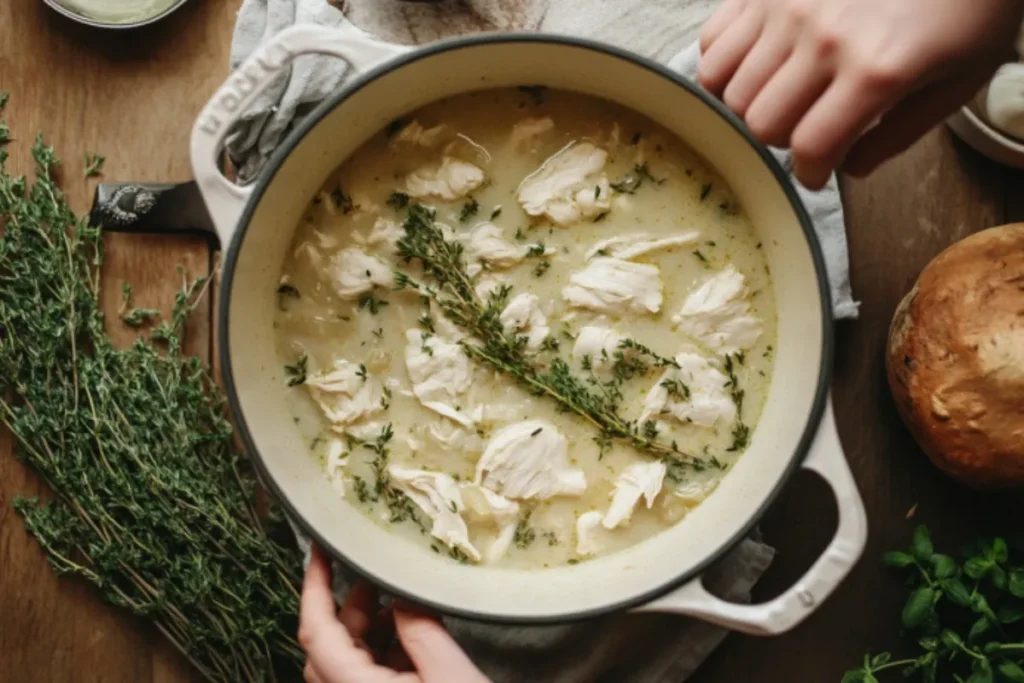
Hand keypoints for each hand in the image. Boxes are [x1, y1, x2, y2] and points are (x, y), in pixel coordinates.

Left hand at [298, 545, 488, 682]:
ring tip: (402, 611)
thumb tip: (399, 595)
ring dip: (367, 632)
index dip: (312, 586)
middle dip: (350, 608)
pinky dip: (381, 656)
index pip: (315, 632)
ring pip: (344, 664)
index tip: (317, 550)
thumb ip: (419, 629)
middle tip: (376, 579)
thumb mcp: (450, 673)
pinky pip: (362, 680)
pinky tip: (413, 642)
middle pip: (327, 647)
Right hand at [699, 0, 1023, 187]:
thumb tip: (845, 166)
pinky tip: (756, 66)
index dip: (809, 173)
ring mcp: (787, 7)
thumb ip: (899, 135)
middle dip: (781, 139)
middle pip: (760, 122)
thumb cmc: (965, 6)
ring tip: (780, 96)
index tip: (816, 173)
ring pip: (728, 88)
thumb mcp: (957, 80)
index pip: (809, 148)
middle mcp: (823, 38)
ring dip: (751, 105)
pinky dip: (723, 65)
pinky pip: (711, 43)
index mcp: (875, 70)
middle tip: (805, 128)